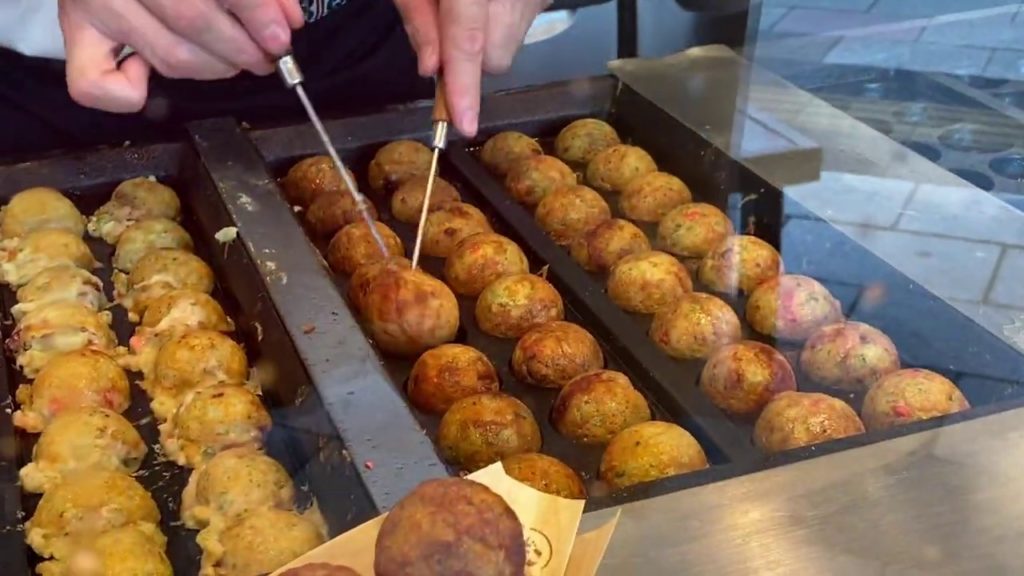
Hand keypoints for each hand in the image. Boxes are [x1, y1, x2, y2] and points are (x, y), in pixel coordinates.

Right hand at [59, 0, 304, 112]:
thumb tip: (288, 20)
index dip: (255, 13)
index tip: (281, 35)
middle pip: (192, 22)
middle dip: (242, 49)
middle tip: (266, 57)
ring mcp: (90, 5)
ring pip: (168, 56)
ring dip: (214, 69)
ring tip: (236, 62)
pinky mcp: (73, 35)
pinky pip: (93, 86)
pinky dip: (129, 94)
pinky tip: (149, 76)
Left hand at [394, 0, 551, 137]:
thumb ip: (416, 15)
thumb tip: (430, 69)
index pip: (468, 43)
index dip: (463, 88)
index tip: (464, 126)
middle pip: (496, 58)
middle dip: (468, 61)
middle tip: (443, 25)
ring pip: (509, 48)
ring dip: (485, 41)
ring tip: (466, 5)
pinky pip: (522, 28)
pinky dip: (501, 24)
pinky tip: (488, 1)